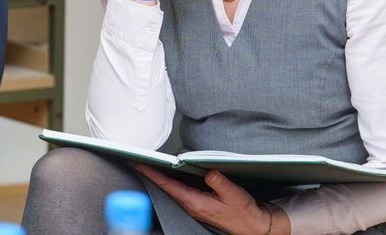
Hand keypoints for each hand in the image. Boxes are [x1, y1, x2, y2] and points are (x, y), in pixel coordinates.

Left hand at [133, 165, 288, 234]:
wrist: (250, 226)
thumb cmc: (242, 212)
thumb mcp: (232, 193)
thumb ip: (218, 180)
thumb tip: (206, 170)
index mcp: (195, 202)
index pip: (168, 185)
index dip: (152, 173)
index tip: (138, 164)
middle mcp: (191, 204)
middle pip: (165, 186)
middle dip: (150, 173)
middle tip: (135, 160)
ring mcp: (193, 205)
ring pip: (171, 189)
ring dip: (159, 177)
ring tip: (146, 164)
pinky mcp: (198, 204)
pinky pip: (179, 190)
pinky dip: (170, 181)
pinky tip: (168, 173)